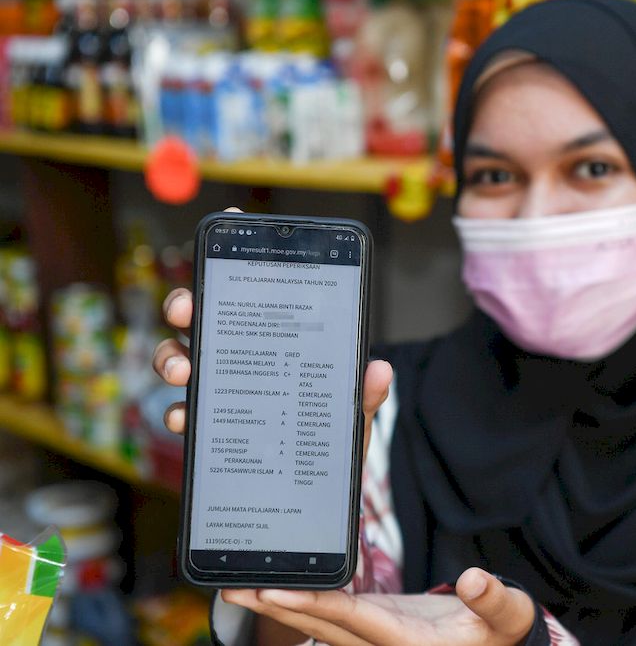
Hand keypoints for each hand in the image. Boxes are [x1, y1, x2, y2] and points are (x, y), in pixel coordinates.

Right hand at [150, 207, 392, 462]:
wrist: (314, 499)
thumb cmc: (332, 442)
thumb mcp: (351, 414)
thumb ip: (362, 394)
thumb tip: (380, 370)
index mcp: (278, 341)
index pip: (257, 290)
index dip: (241, 252)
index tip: (230, 217)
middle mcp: (244, 357)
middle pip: (206, 316)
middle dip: (189, 304)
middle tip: (188, 309)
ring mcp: (224, 390)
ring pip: (183, 357)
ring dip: (174, 356)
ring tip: (186, 369)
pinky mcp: (210, 427)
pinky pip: (185, 411)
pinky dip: (179, 411)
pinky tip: (184, 417)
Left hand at [221, 567, 535, 645]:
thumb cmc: (499, 634)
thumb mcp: (507, 617)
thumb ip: (494, 600)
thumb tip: (475, 579)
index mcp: (406, 643)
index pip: (350, 620)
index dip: (312, 605)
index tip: (275, 591)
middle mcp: (381, 644)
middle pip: (319, 625)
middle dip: (276, 607)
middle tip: (232, 588)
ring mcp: (373, 637)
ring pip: (319, 624)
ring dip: (280, 606)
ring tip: (238, 588)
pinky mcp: (374, 625)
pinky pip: (331, 616)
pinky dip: (304, 601)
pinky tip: (281, 587)